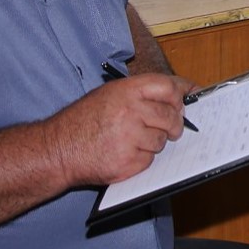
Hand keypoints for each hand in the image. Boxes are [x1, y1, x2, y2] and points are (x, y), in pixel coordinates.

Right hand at [49, 73, 191, 185]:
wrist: (57, 150)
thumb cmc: (83, 121)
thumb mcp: (108, 94)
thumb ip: (141, 92)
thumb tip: (179, 93)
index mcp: (126, 90)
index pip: (168, 86)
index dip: (182, 92)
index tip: (191, 96)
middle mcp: (130, 111)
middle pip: (171, 116)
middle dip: (174, 123)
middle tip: (171, 127)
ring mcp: (129, 138)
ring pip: (162, 141)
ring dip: (154, 142)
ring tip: (133, 140)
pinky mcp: (127, 162)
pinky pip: (150, 160)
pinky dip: (142, 158)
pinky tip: (125, 153)